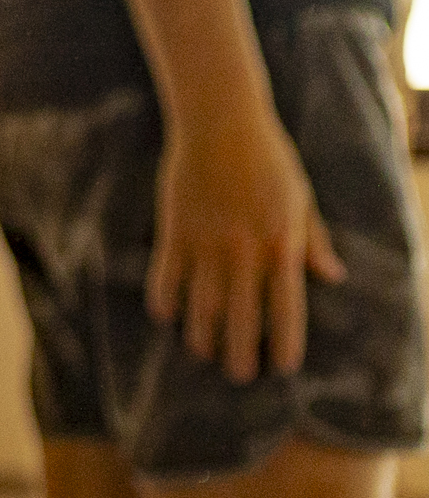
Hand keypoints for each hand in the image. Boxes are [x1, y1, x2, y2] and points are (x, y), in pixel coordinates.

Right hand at [148, 94, 344, 382]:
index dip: (284, 340)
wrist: (221, 121)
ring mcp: (206, 242)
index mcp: (281, 244)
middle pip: (241, 315)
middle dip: (240, 351)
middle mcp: (244, 250)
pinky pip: (166, 275)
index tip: (282, 367)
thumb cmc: (270, 157)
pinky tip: (165, 314)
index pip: (286, 307)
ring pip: (202, 302)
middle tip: (238, 376)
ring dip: (202, 333)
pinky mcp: (175, 229)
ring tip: (202, 352)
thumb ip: (313, 241)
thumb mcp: (301, 198)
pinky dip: (165, 298)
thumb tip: (332, 276)